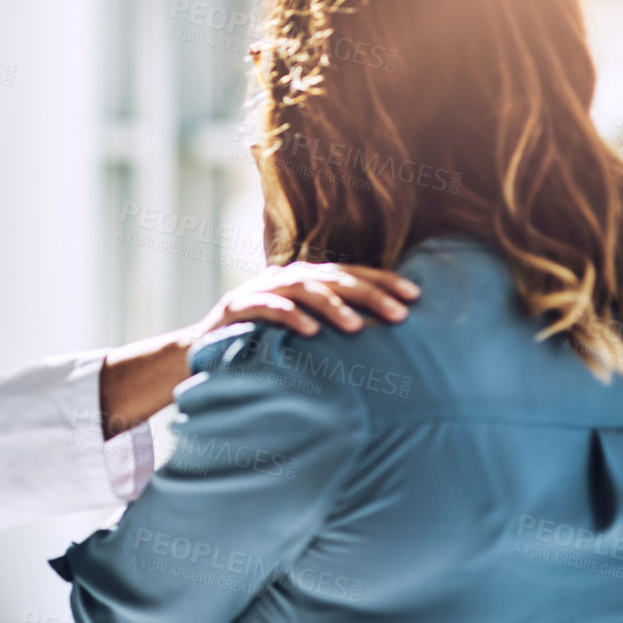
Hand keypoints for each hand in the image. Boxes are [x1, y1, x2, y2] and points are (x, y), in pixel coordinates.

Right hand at [186, 262, 418, 344]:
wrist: (205, 349)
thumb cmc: (264, 340)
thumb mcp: (303, 326)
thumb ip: (333, 320)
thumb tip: (385, 332)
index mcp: (306, 278)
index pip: (351, 273)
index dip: (383, 281)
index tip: (416, 296)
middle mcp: (287, 277)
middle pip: (335, 278)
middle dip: (370, 294)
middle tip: (401, 314)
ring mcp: (261, 289)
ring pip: (304, 288)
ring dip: (333, 305)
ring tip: (358, 327)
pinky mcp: (237, 307)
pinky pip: (268, 308)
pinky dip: (290, 316)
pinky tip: (311, 332)